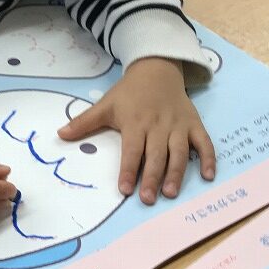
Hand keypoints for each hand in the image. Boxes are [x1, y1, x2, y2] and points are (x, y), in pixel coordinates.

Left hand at [57, 58, 215, 204]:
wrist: (157, 69)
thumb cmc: (130, 93)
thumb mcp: (106, 104)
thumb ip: (84, 122)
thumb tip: (60, 134)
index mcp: (136, 122)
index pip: (132, 150)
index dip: (128, 170)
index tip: (125, 189)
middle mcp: (159, 125)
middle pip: (157, 154)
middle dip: (153, 177)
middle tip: (148, 199)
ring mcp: (179, 125)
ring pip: (180, 152)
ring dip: (177, 173)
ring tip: (171, 193)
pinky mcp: (194, 124)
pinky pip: (205, 143)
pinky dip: (209, 159)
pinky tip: (208, 176)